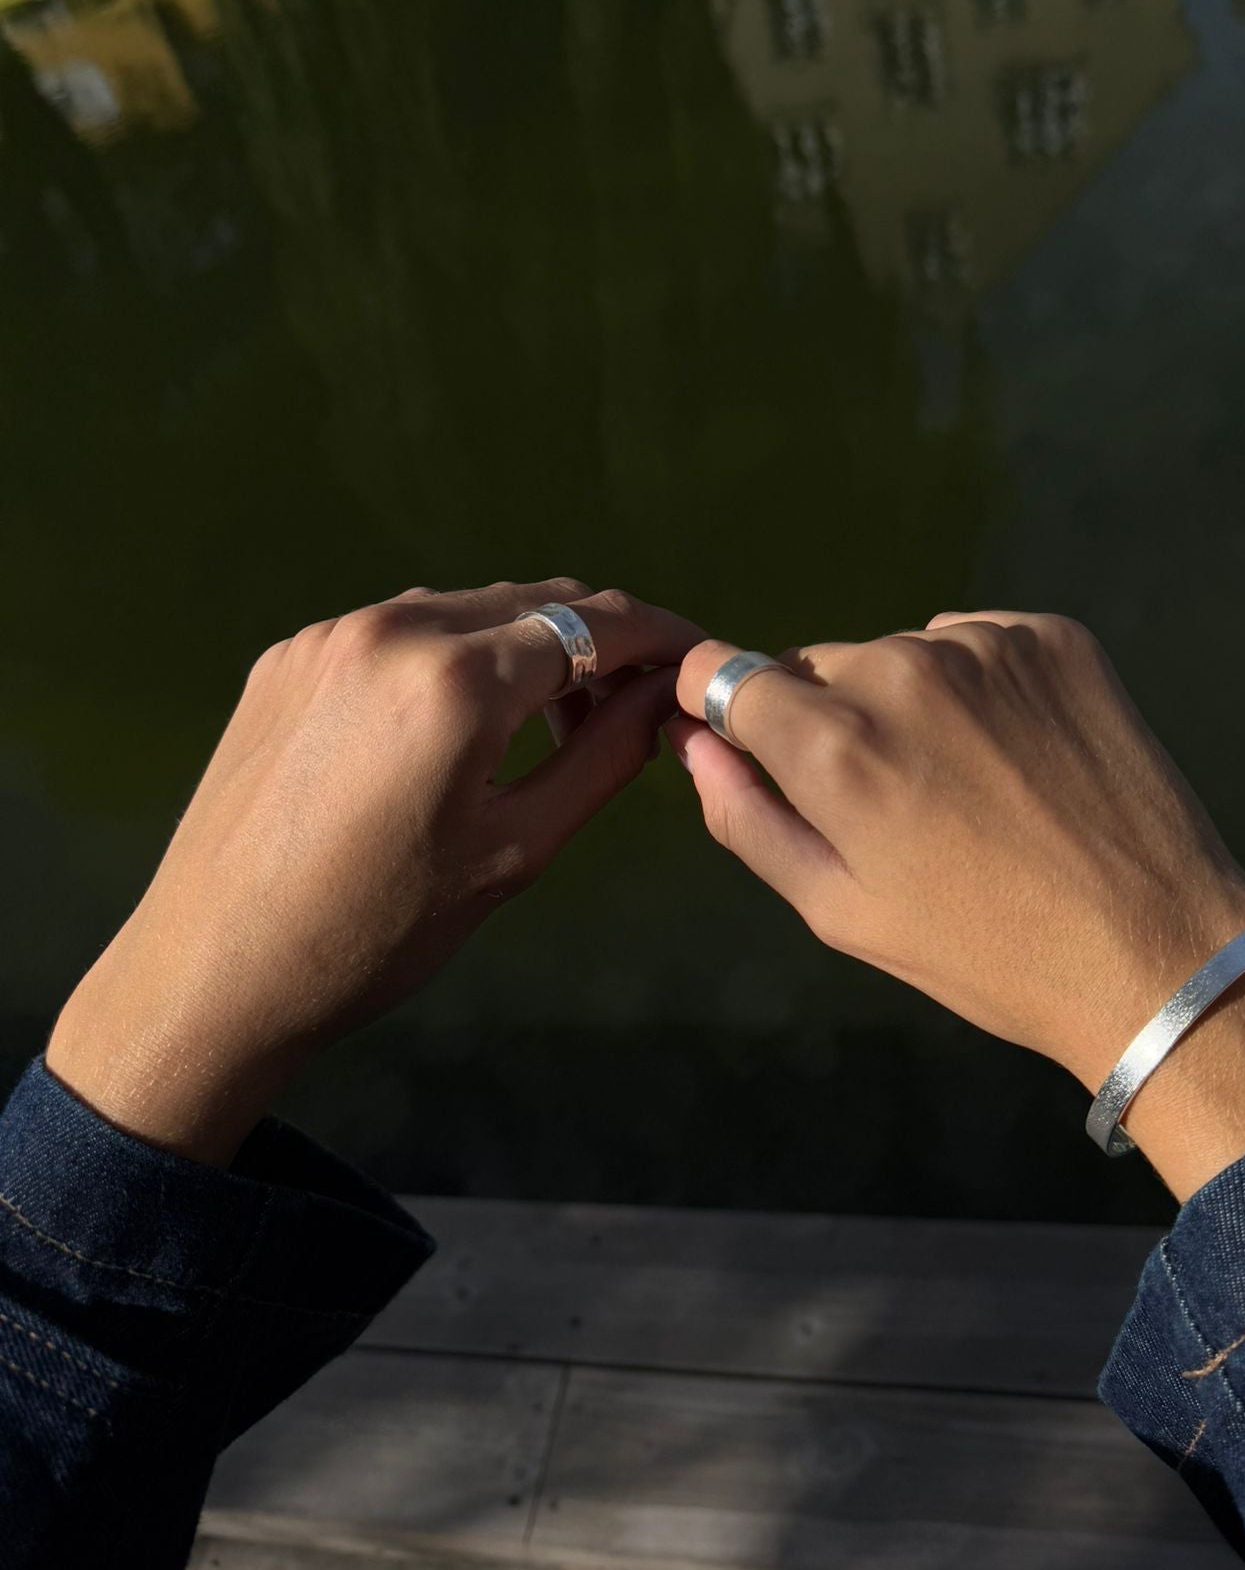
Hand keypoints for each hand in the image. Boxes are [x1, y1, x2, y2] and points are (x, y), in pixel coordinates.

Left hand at [48, 580, 698, 1163]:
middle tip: (641, 701)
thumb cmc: (382, 931)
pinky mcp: (288, 655)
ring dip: (527, 644)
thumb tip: (670, 696)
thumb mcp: (517, 849)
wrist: (216, 969)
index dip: (661, 637)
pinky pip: (401, 629)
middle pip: (535, 600)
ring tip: (554, 719)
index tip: (702, 663)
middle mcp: (392, 627)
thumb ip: (605, 756)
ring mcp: (330, 634)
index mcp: (456, 679)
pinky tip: (462, 725)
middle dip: (600, 639)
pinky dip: (454, 655)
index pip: (593, 622)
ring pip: (468, 609)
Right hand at [674, 612, 1244, 1196]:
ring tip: (966, 787)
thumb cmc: (982, 952)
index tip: (743, 739)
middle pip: (816, 668)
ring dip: (905, 702)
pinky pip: (972, 643)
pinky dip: (974, 686)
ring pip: (898, 655)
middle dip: (826, 720)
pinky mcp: (1053, 636)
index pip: (728, 675)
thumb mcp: (841, 912)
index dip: (724, 707)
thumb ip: (748, 818)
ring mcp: (984, 644)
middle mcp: (901, 670)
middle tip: (889, 803)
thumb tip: (693, 743)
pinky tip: (1015, 756)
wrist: (1156, 948)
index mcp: (835, 746)